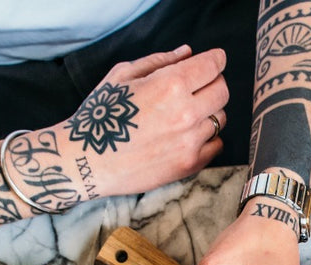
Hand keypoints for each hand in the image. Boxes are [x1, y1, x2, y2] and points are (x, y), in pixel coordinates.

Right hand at [12, 46, 226, 207]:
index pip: (212, 66)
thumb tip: (186, 53)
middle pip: (222, 91)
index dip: (216, 59)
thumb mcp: (123, 76)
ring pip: (220, 118)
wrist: (88, 160)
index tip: (215, 59)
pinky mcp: (189, 164)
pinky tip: (188, 134)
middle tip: (200, 85)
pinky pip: (216, 145)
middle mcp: (185, 113)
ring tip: (185, 113)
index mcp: (170, 85)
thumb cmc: (102, 115)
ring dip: (208, 111)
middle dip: (214, 83)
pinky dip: (207, 137)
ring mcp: (190, 141)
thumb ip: (159, 61)